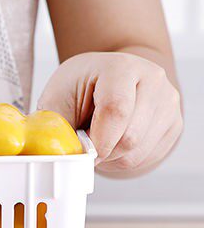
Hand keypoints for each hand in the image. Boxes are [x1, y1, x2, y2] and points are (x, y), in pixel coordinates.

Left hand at [38, 51, 182, 176]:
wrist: (105, 80)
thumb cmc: (77, 90)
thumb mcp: (55, 102)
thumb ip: (54, 128)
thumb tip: (57, 158)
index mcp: (121, 67)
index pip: (116, 111)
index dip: (97, 142)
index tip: (82, 152)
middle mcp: (152, 79)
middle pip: (129, 138)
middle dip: (102, 152)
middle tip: (87, 144)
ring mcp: (168, 101)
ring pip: (137, 153)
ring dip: (111, 159)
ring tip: (100, 141)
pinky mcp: (174, 123)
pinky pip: (146, 158)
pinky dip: (124, 160)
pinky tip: (115, 144)